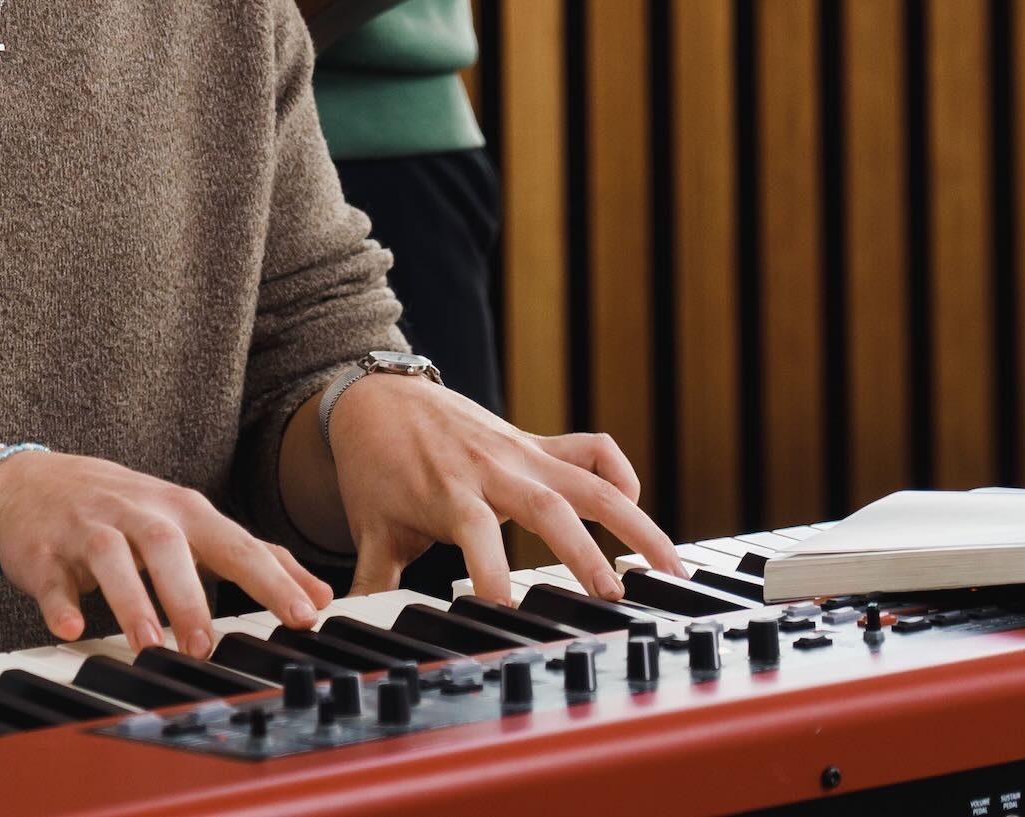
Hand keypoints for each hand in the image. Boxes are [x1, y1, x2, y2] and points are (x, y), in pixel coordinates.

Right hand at [0, 449, 326, 657]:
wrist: (31, 483)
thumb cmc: (127, 510)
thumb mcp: (192, 524)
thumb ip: (254, 557)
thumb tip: (320, 595)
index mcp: (182, 512)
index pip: (235, 544)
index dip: (271, 579)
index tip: (304, 615)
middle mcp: (138, 513)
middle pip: (168, 546)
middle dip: (189, 595)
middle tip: (206, 647)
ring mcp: (87, 529)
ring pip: (110, 558)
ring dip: (130, 601)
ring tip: (147, 643)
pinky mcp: (42, 551)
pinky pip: (50, 578)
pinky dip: (58, 603)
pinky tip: (68, 628)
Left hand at [326, 375, 685, 601]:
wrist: (377, 396)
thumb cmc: (375, 469)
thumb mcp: (371, 528)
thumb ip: (372, 581)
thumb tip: (351, 629)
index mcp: (449, 494)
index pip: (476, 534)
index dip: (492, 573)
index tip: (507, 614)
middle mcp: (494, 470)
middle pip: (549, 506)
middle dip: (584, 552)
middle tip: (614, 598)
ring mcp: (522, 452)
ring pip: (589, 480)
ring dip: (634, 521)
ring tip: (672, 565)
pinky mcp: (537, 441)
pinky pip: (590, 448)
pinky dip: (618, 471)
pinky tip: (635, 504)